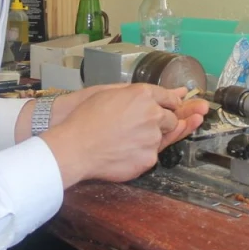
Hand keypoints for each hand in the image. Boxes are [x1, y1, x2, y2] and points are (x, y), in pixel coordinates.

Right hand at [41, 84, 206, 187]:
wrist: (75, 147)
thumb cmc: (86, 118)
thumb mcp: (109, 92)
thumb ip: (140, 91)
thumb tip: (172, 90)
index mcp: (143, 95)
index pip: (170, 98)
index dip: (169, 104)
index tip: (166, 108)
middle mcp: (153, 115)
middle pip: (172, 119)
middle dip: (162, 122)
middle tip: (139, 126)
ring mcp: (153, 139)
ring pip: (163, 138)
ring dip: (151, 138)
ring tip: (125, 140)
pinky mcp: (149, 159)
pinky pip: (152, 155)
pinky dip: (142, 153)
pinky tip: (123, 151)